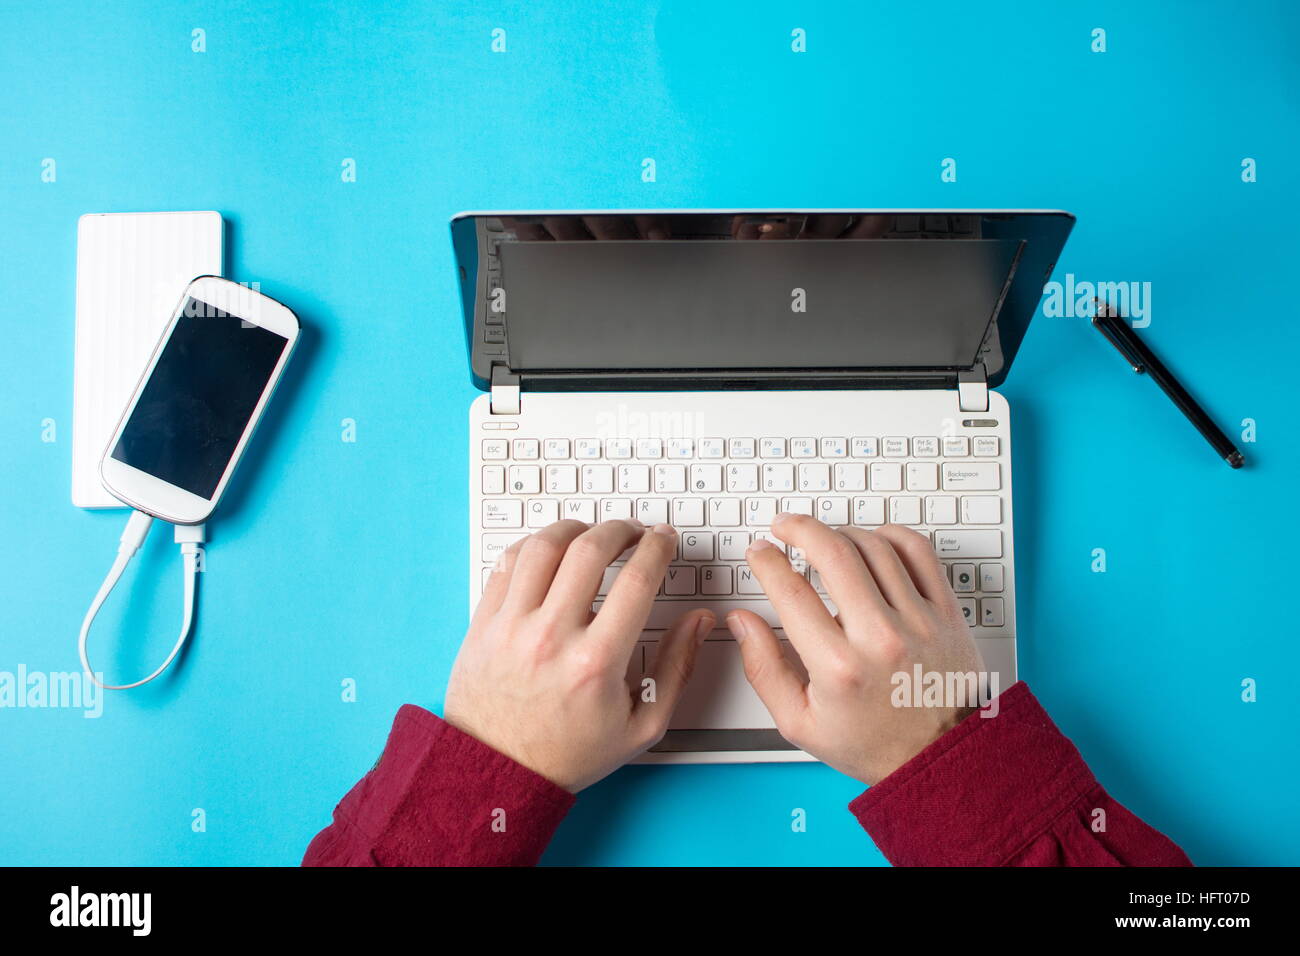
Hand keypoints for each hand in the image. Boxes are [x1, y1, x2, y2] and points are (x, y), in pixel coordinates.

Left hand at [445, 519, 713, 791]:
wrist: (499, 773)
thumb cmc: (569, 753)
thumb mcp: (642, 725)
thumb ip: (678, 668)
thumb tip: (700, 622)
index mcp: (596, 662)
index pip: (637, 580)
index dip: (657, 548)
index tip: (663, 539)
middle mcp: (552, 637)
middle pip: (590, 550)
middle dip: (620, 529)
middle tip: (633, 531)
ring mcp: (512, 626)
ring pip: (544, 546)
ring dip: (575, 528)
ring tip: (590, 534)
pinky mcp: (484, 623)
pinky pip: (507, 563)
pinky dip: (533, 545)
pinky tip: (551, 550)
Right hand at [725, 515, 984, 785]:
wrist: (941, 759)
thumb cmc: (873, 743)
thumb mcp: (800, 722)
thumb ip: (763, 668)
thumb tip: (742, 622)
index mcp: (838, 667)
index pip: (790, 591)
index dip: (766, 561)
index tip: (759, 552)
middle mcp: (880, 638)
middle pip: (833, 553)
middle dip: (798, 528)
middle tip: (784, 526)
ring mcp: (918, 621)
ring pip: (874, 546)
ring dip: (841, 532)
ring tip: (824, 538)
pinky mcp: (946, 613)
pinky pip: (919, 553)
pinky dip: (891, 535)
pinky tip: (873, 539)